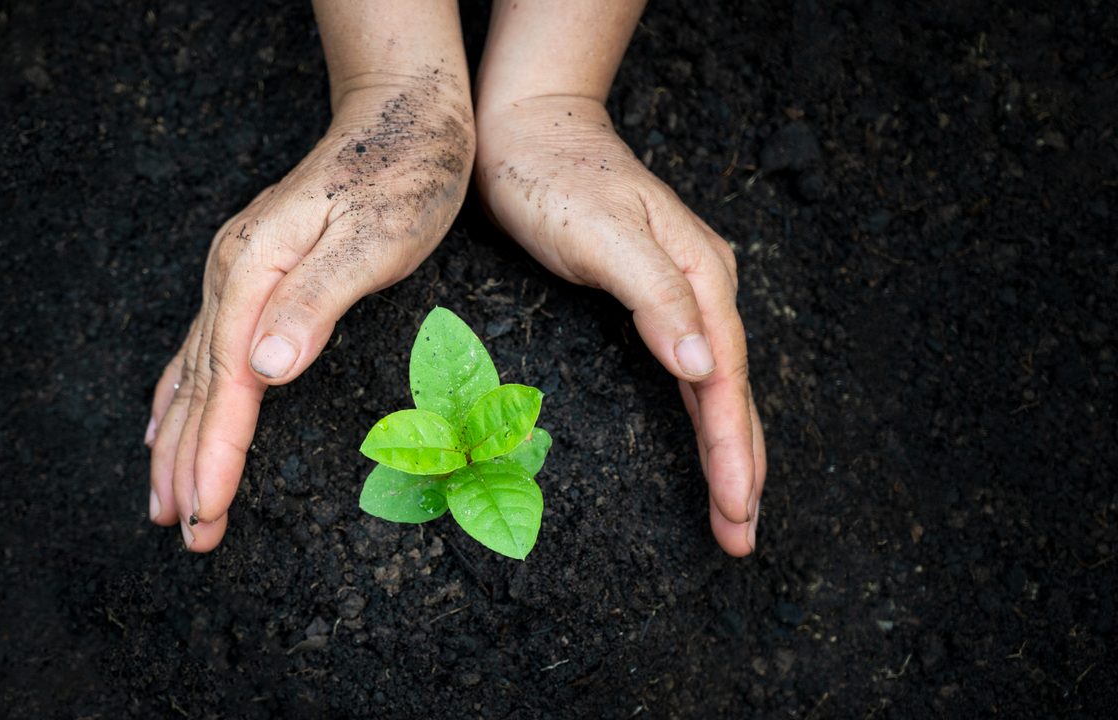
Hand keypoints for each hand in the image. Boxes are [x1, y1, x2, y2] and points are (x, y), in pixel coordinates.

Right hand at [147, 80, 473, 551]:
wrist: (402, 112)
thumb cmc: (402, 174)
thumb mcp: (373, 238)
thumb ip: (316, 302)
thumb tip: (266, 368)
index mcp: (254, 270)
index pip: (228, 381)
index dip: (214, 451)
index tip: (204, 511)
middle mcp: (232, 274)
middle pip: (200, 387)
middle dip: (187, 465)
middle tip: (184, 536)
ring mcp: (236, 274)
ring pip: (194, 375)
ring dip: (177, 442)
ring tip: (163, 503)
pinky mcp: (252, 276)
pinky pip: (201, 351)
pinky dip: (179, 397)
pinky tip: (163, 422)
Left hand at [475, 95, 765, 555]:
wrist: (525, 129)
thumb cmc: (554, 177)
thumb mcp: (601, 233)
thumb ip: (655, 296)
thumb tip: (704, 364)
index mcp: (700, 274)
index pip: (724, 378)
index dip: (732, 446)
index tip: (738, 505)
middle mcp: (702, 285)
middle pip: (730, 390)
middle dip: (739, 467)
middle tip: (740, 537)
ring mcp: (681, 291)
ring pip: (713, 386)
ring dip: (726, 450)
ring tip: (733, 512)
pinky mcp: (652, 296)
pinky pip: (689, 371)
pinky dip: (701, 415)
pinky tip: (709, 444)